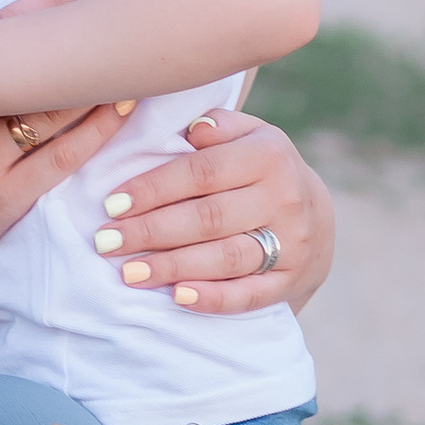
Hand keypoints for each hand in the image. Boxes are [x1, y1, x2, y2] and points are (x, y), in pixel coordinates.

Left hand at [87, 105, 332, 315]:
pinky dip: (213, 298)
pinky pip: (249, 294)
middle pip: (208, 218)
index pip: (202, 172)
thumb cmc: (260, 170)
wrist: (317, 217)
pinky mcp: (290, 281)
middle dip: (151, 231)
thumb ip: (218, 126)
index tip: (113, 203)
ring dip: (173, 267)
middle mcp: (284, 198)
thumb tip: (192, 129)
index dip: (155, 188)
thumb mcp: (248, 135)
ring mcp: (291, 243)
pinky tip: (177, 297)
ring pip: (226, 258)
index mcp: (268, 155)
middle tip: (106, 241)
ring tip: (129, 272)